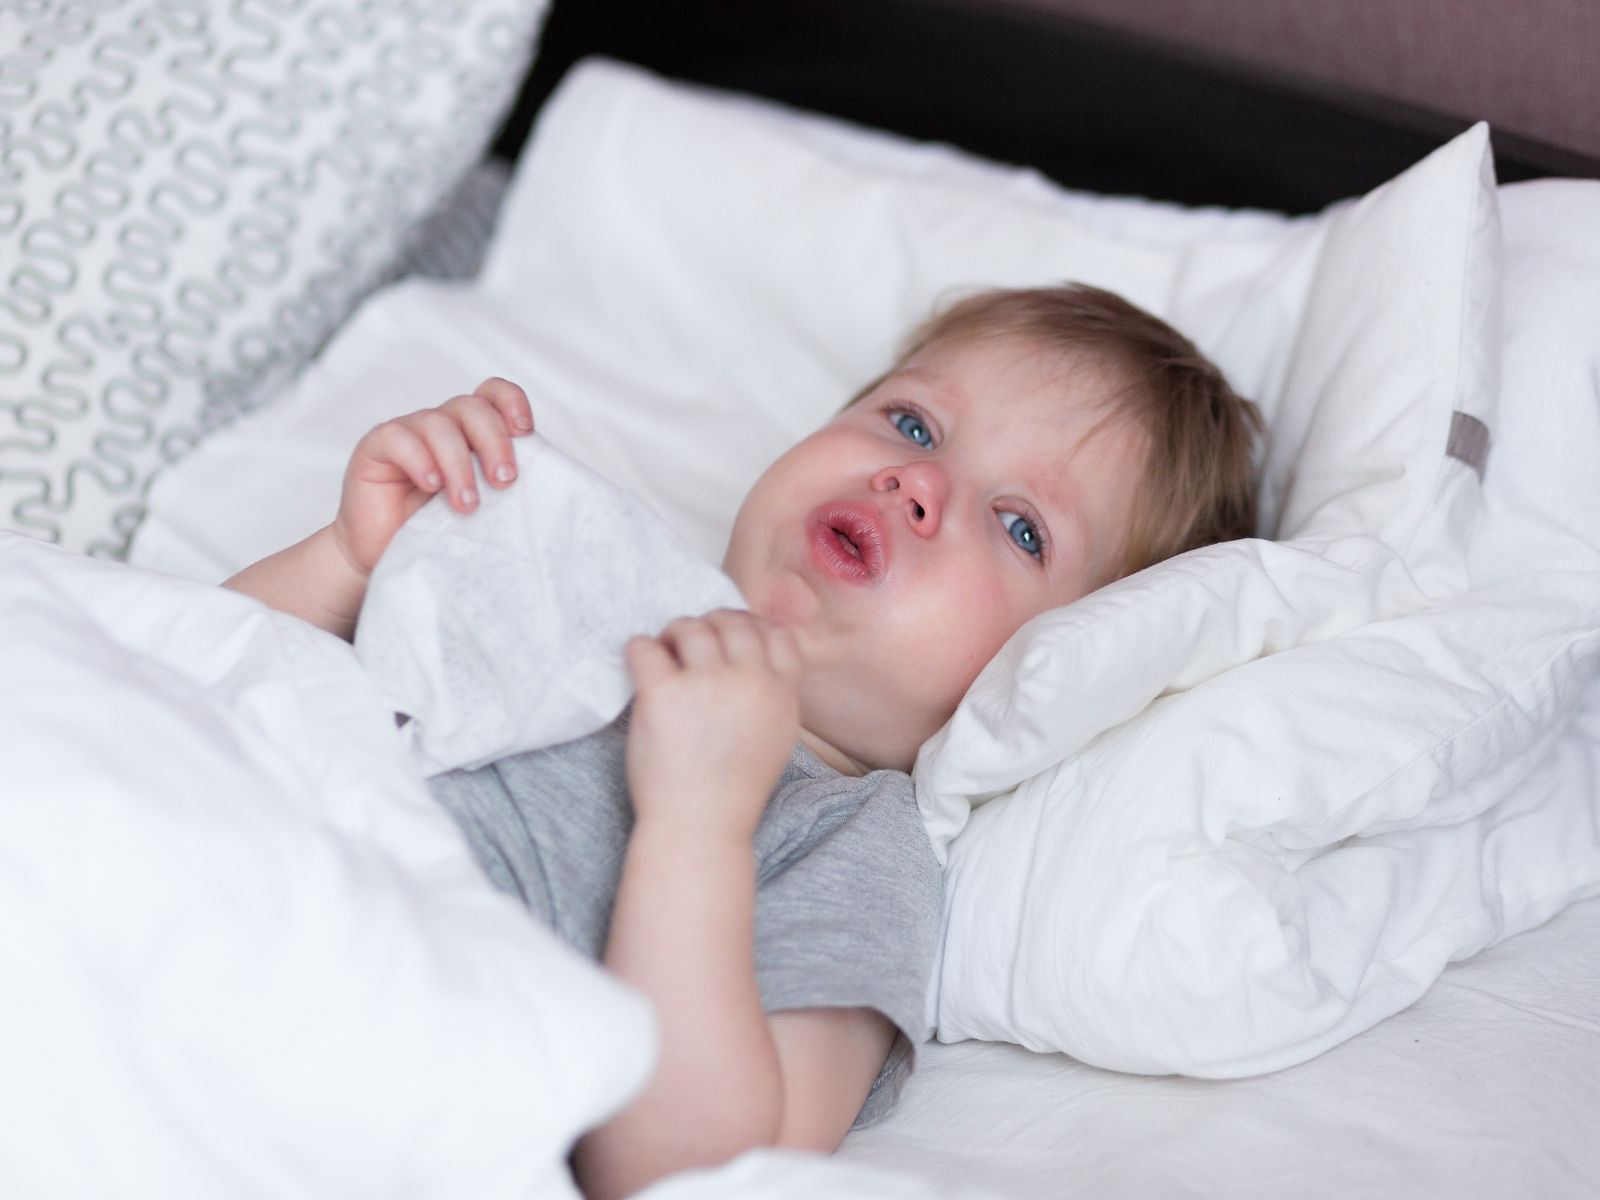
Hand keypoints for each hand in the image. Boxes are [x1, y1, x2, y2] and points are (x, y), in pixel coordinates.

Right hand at [330, 377, 533, 575]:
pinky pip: (398, 437)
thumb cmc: (442, 533)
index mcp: (471, 432)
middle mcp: (442, 425)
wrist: (388, 557)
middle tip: (504, 481)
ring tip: (467, 503)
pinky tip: (431, 485)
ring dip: (459, 463)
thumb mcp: (485, 507)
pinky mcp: (376, 447)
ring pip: (438, 423)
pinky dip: (420, 459)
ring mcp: (408, 433)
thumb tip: (552, 483)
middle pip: (472, 407)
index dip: (512, 402)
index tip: (527, 432)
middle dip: (494, 441)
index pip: (494, 395)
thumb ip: (506, 485)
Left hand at [624, 610, 801, 843]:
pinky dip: (639, 649)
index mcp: (781, 693)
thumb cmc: (733, 789)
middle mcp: (749, 682)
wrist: (700, 827)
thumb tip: (754, 655)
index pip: (775, 633)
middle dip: (709, 624)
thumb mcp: (777, 739)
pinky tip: (640, 664)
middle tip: (689, 642)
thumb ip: (774, 696)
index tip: (730, 636)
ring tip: (664, 652)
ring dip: (674, 633)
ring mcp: (706, 685)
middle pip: (732, 622)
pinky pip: (645, 648)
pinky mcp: (663, 694)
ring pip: (690, 628)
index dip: (751, 626)